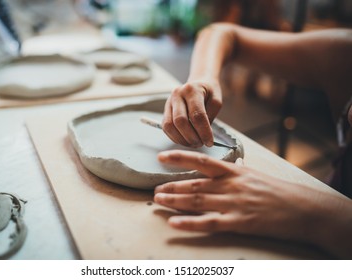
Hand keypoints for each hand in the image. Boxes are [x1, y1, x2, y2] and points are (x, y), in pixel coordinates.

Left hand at [154, 150, 341, 247]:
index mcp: (233, 171)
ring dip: (174, 201)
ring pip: (196, 200)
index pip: (200, 161)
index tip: (160, 157)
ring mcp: (233, 203)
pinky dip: (189, 223)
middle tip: (154, 189)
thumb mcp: (252, 175)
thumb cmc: (276, 191)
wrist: (302, 208)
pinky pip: (208, 222)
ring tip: (158, 200)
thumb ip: (231, 173)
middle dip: (171, 186)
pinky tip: (173, 223)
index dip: (178, 158)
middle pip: (193, 183)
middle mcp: (230, 185)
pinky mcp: (238, 222)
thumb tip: (212, 172)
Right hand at [162, 80, 221, 147]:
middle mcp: (177, 95)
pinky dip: (175, 137)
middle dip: (191, 137)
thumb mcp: (216, 100)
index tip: (210, 142)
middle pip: (180, 121)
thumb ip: (211, 116)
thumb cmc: (208, 92)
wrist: (198, 83)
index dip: (203, 132)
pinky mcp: (165, 110)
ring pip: (169, 126)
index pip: (196, 115)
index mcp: (192, 90)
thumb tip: (204, 134)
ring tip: (193, 143)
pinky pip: (165, 128)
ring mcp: (169, 102)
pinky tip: (185, 140)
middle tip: (201, 143)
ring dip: (182, 139)